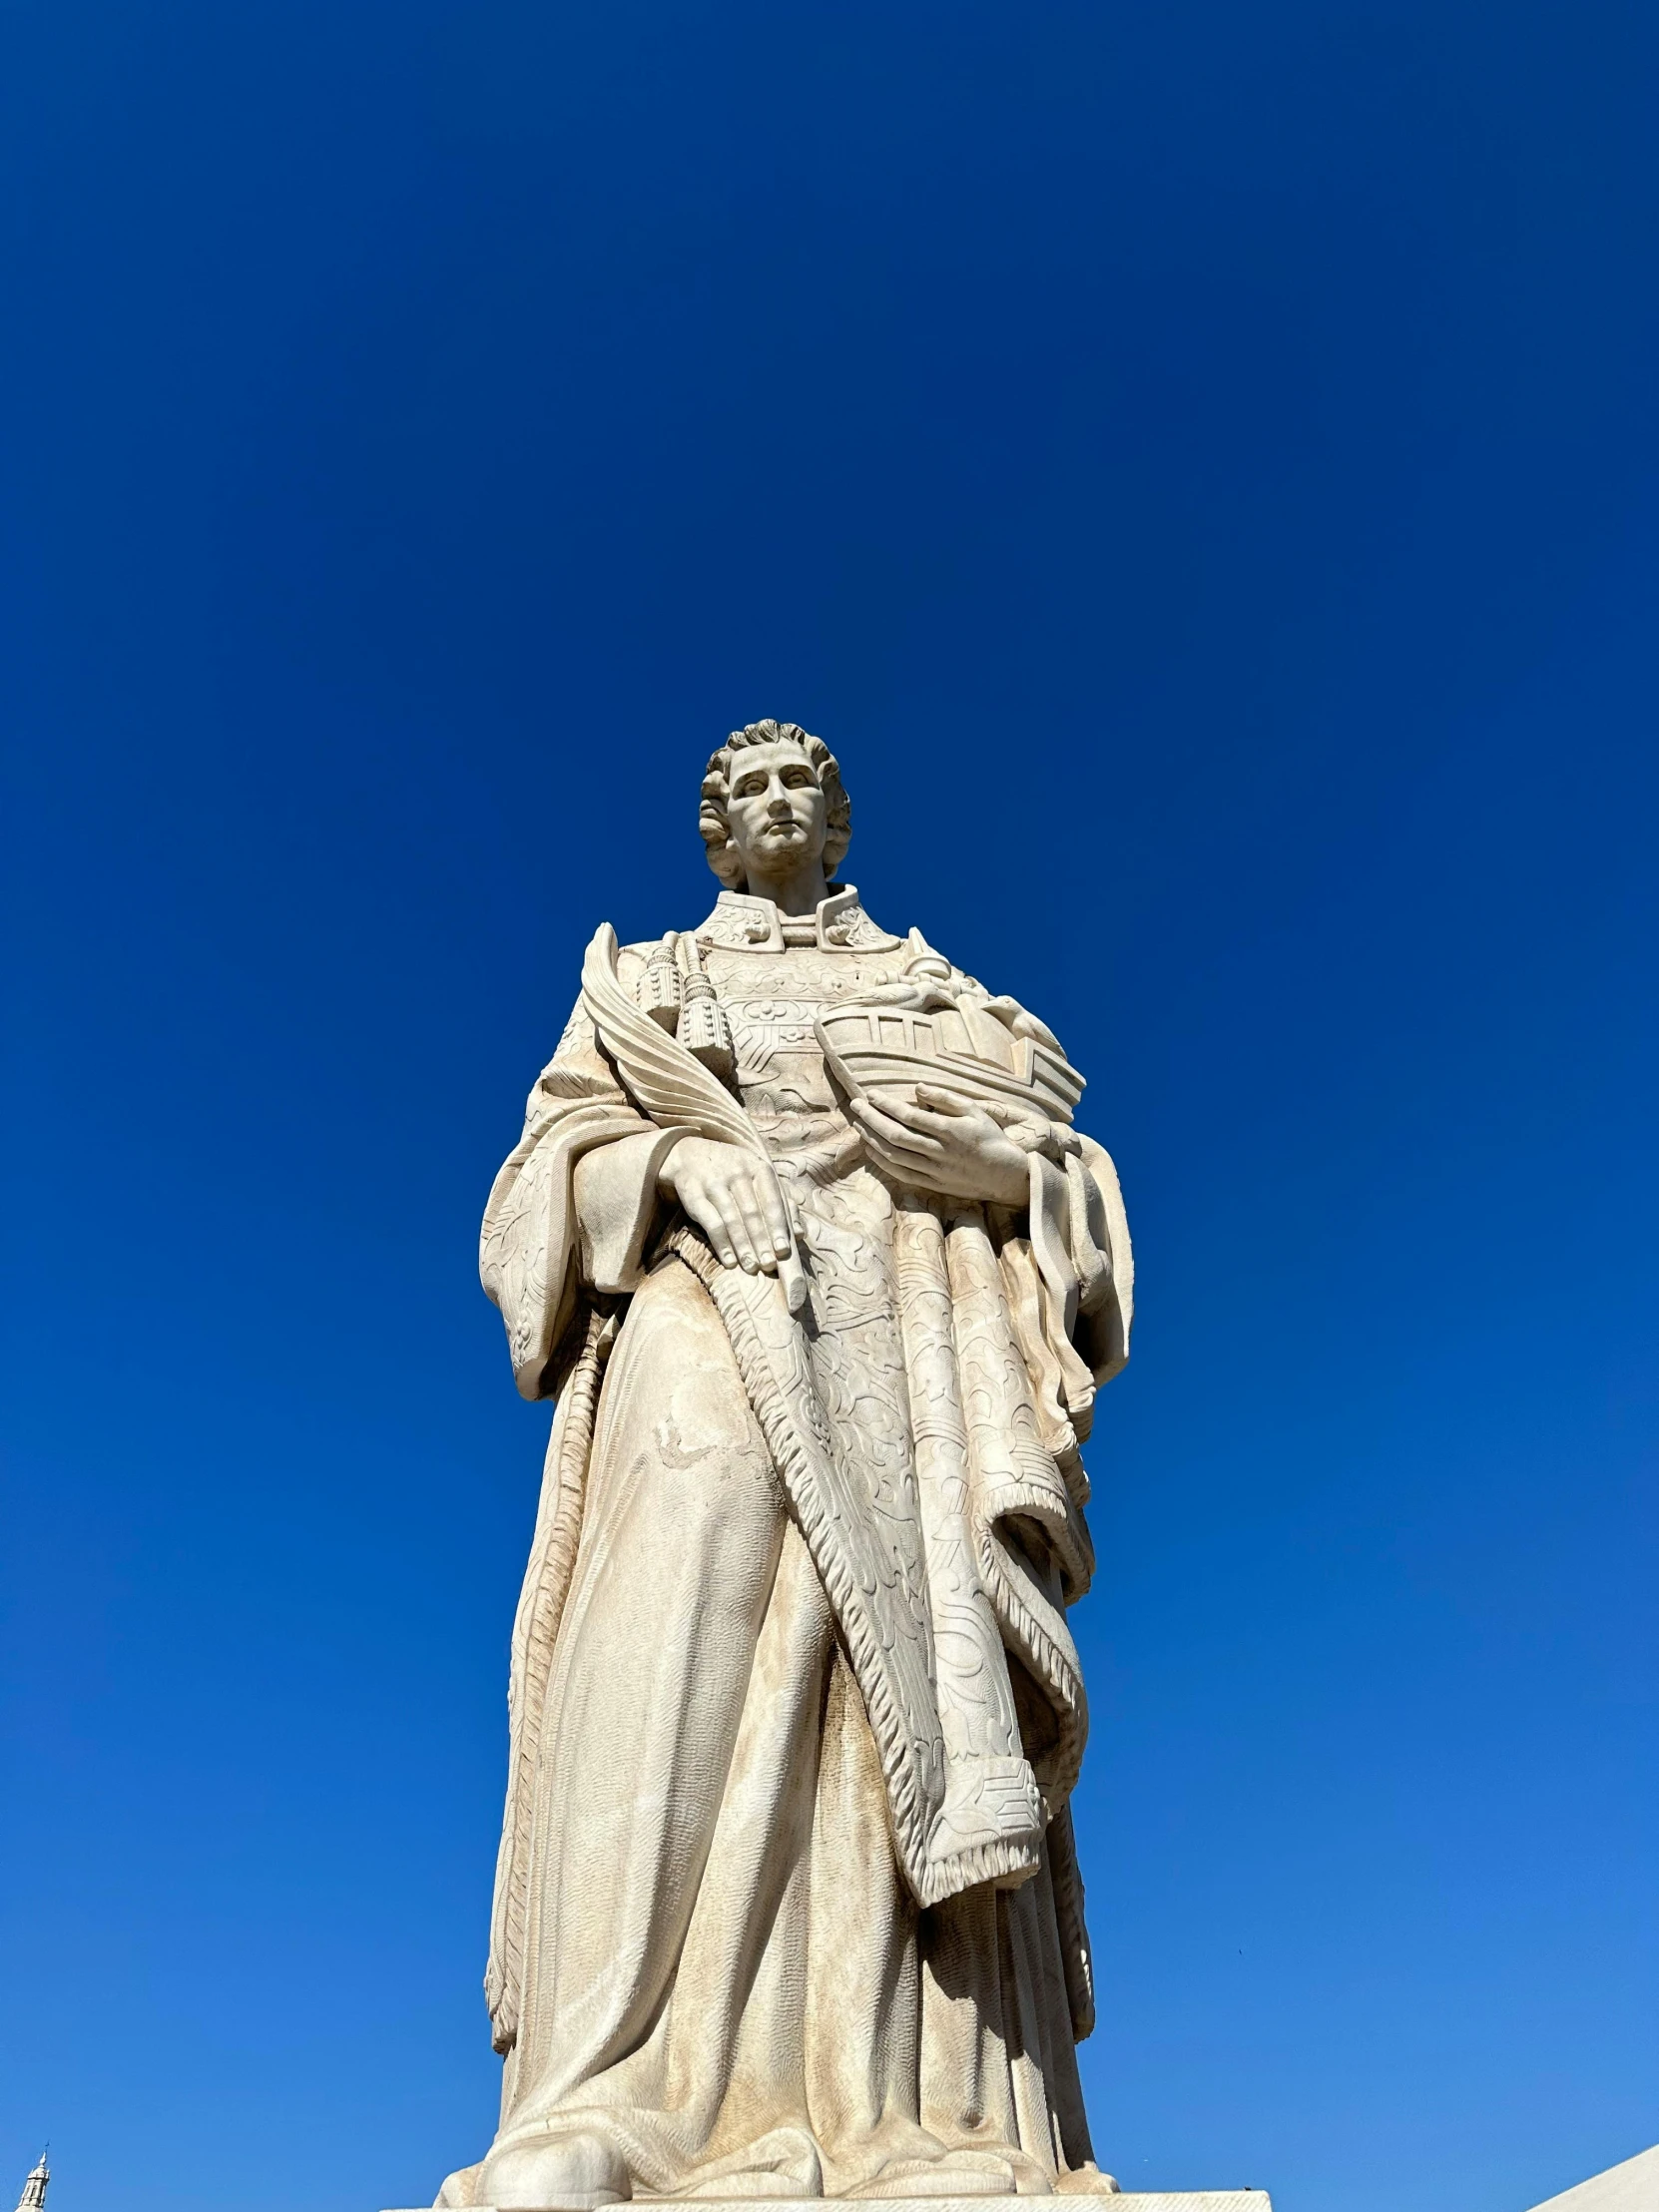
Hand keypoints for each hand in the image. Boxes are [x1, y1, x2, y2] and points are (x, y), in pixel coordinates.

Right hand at [659, 1138, 794, 1274]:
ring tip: (752, 1267)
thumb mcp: (759, 1179)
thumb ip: (781, 1204)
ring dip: (743, 1247)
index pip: (772, 1200)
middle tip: (769, 1265)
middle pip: (752, 1213)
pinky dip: (721, 1244)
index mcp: (758, 1167)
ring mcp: (713, 1181)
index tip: (783, 1250)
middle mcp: (737, 1171)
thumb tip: (799, 1234)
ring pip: (731, 1220)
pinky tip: (729, 1261)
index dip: (778, 1227)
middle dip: (762, 1242)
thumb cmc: (734, 1172)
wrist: (690, 1154)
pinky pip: (710, 1222)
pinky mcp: (693, 1193)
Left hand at [848, 1085, 1031, 1206]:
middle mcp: (939, 1151)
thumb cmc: (990, 1137)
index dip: (886, 1104)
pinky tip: (871, 1149)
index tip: (871, 1094)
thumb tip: (917, 1086)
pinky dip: (883, 1162)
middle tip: (855, 1105)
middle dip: (871, 1118)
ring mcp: (935, 1170)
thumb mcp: (974, 1110)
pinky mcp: (933, 1184)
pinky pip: (902, 1174)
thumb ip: (946, 1097)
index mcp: (950, 1130)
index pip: (909, 1115)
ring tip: (858, 1124)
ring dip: (872, 1138)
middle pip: (895, 1135)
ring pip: (894, 1155)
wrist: (1005, 1175)